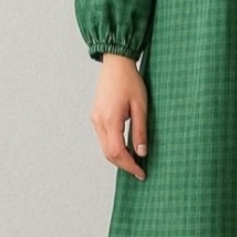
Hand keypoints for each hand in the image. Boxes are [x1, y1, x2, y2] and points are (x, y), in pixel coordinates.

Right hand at [89, 53, 147, 180]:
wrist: (116, 63)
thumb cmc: (130, 81)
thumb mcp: (141, 106)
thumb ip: (140, 130)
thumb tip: (141, 152)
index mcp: (110, 120)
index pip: (118, 152)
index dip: (130, 165)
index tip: (141, 173)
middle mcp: (99, 122)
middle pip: (109, 154)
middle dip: (124, 165)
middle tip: (139, 170)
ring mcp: (95, 119)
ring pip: (105, 147)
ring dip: (118, 157)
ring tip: (134, 161)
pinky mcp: (96, 116)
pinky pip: (103, 138)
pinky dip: (113, 147)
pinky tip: (125, 147)